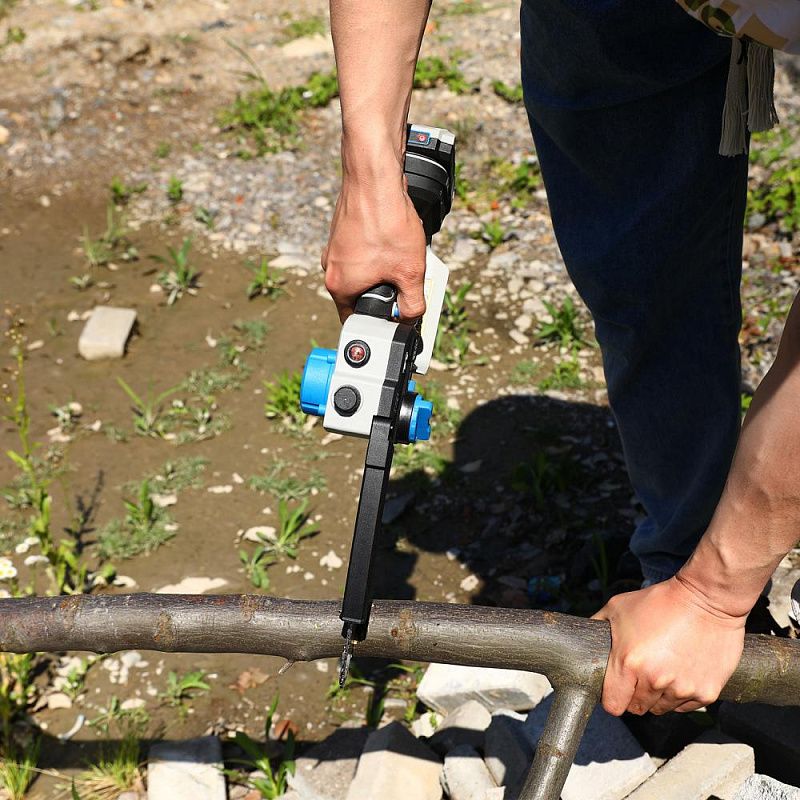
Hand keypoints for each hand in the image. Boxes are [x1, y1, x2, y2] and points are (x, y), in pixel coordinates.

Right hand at [322, 174, 426, 322]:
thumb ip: (413, 304)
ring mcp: (336, 248)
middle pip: (361, 295)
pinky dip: (381, 251)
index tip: (396, 317)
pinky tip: (396, 240)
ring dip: (385, 270)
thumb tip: (411, 318)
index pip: (357, 319)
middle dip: (386, 292)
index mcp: (340, 286)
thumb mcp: (411, 272)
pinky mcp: (344, 232)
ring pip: (364, 272)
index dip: (380, 321)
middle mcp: (332, 268)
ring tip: (403, 256)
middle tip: (406, 281)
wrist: (375, 178)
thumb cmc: (386, 222)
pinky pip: (364, 253)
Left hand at [592, 576, 745, 715]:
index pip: (613, 705)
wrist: (707, 600)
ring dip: (659, 695)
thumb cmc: (659, 601)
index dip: (612, 698)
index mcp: (628, 663)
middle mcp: (654, 680)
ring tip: (663, 668)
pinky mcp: (705, 693)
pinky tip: (681, 671)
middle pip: (637, 708)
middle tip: (641, 673)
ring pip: (661, 708)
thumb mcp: (618, 607)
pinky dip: (681, 694)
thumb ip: (596, 625)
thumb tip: (580, 636)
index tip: (616, 689)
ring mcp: (682, 689)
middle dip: (635, 694)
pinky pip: (685, 706)